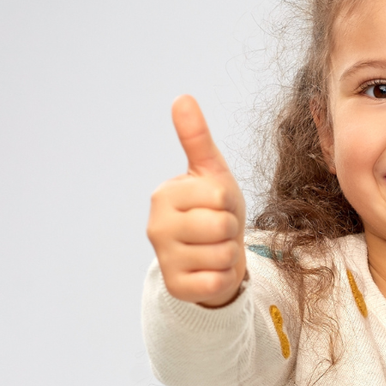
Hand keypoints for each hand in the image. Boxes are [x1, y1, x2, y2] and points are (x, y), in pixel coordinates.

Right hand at [148, 95, 247, 307]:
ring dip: (228, 254)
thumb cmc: (214, 210)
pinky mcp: (176, 287)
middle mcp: (155, 227)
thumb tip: (182, 98)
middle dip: (230, 229)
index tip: (216, 207)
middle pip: (221, 225)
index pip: (219, 196)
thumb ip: (197, 138)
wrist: (214, 256)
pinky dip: (224, 277)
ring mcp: (163, 259)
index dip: (229, 203)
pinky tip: (211, 271)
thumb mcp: (211, 173)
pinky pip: (218, 281)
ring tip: (215, 249)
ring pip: (222, 254)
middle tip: (218, 231)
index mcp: (163, 195)